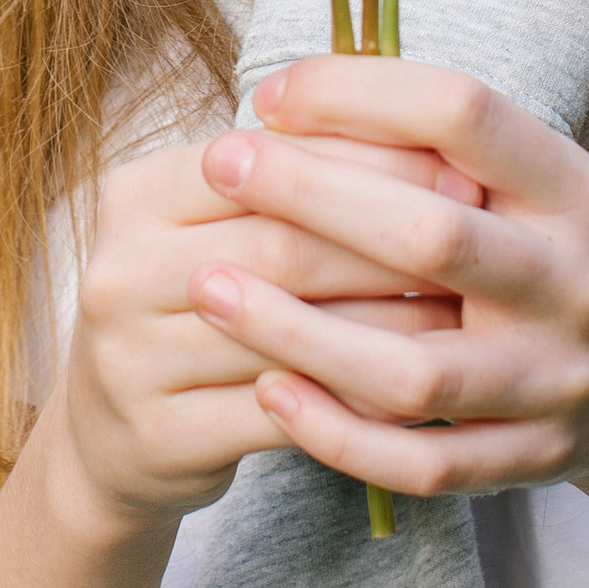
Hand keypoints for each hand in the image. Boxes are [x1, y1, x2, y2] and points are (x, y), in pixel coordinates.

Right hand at [50, 122, 481, 538]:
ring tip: (463, 315)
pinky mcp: (159, 438)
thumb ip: (297, 182)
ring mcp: (129, 361)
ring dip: (388, 327)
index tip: (457, 166)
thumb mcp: (221, 226)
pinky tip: (417, 392)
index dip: (368, 163)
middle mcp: (118, 272)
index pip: (267, 161)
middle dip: (392, 244)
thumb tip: (437, 149)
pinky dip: (358, 404)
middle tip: (478, 245)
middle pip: (283, 248)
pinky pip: (284, 418)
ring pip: (290, 337)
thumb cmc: (198, 303)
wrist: (110, 433)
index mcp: (135, 195)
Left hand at [186, 56, 588, 505]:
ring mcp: (555, 382)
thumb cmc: (556, 257)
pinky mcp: (530, 460)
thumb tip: (291, 99)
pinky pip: (423, 463)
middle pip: (433, 236)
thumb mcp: (536, 184)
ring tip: (209, 290)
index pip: (464, 114)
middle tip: (218, 164)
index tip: (272, 93)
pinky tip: (269, 393)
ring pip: (415, 370)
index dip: (359, 93)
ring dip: (300, 331)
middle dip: (311, 195)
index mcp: (572, 191)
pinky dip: (338, 433)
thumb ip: (438, 146)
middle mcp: (573, 282)